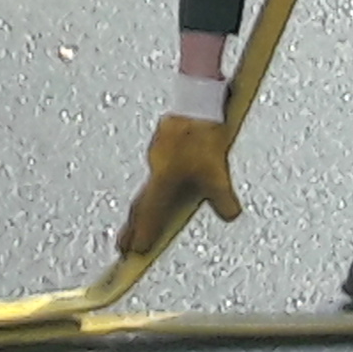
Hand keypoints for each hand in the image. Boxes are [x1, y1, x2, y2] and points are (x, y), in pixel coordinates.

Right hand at [120, 109, 241, 253]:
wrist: (198, 98)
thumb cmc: (203, 133)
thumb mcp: (218, 172)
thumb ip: (223, 199)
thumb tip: (229, 214)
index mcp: (163, 179)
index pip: (148, 214)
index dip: (141, 234)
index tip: (132, 253)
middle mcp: (156, 168)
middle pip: (141, 204)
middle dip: (133, 227)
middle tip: (123, 246)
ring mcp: (158, 155)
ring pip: (147, 188)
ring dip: (144, 208)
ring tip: (142, 222)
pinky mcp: (165, 145)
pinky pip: (157, 174)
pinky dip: (157, 188)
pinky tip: (166, 187)